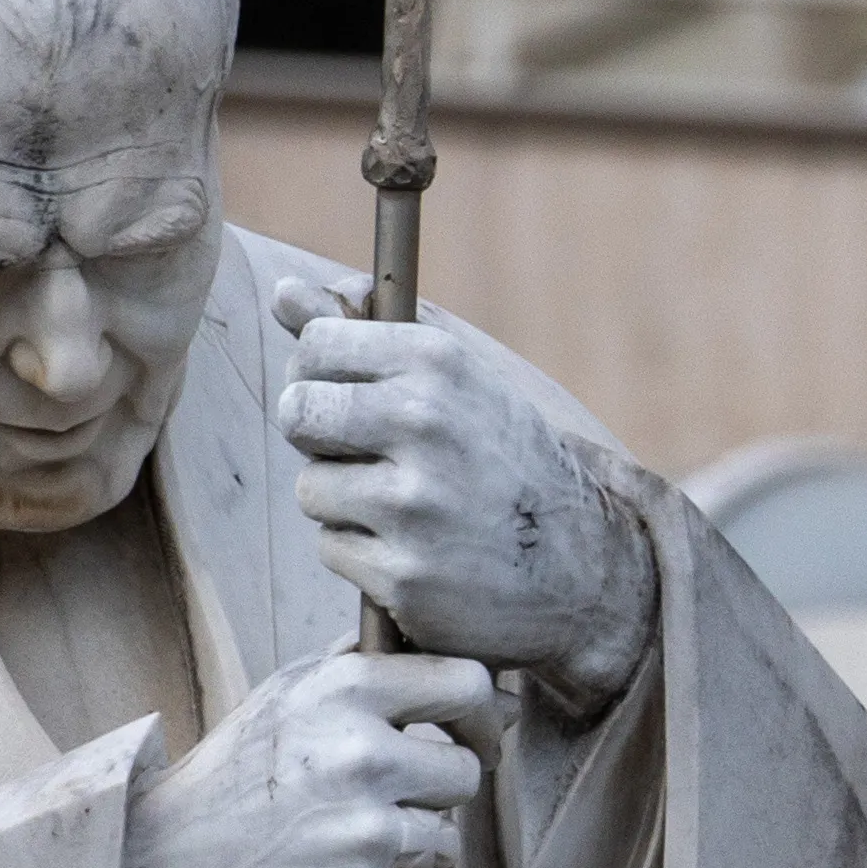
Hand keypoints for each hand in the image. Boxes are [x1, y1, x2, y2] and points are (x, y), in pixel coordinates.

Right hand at [117, 647, 492, 867]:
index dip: (484, 715)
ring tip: (337, 850)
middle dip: (435, 795)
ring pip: (446, 843)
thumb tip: (440, 650)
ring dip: (407, 855)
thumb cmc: (227, 786)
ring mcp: (366, 833)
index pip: (468, 683)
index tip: (476, 736)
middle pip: (465, 773)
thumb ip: (355, 667)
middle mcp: (360, 756)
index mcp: (343, 693)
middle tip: (378, 806)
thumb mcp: (280, 698)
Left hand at [272, 282, 655, 712]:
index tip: (347, 392)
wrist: (581, 562)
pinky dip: (363, 553)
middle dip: (316, 436)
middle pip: (297, 412)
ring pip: (311, 489)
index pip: (316, 345)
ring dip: (343, 502)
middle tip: (361, 451)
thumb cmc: (503, 456)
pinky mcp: (404, 573)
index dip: (319, 373)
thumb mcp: (457, 378)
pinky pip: (333, 549)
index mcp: (439, 362)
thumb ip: (368, 329)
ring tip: (403, 506)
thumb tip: (285, 294)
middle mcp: (426, 423)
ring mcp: (414, 503)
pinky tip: (415, 549)